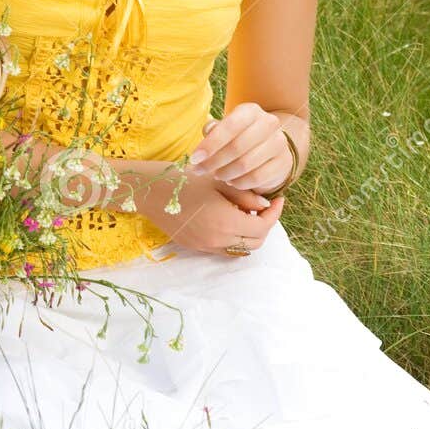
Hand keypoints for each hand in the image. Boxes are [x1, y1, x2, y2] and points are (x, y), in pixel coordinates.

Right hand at [139, 165, 285, 254]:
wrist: (150, 192)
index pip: (262, 226)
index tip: (279, 199)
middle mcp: (217, 239)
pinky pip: (224, 248)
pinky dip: (234, 238)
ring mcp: (205, 246)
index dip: (274, 214)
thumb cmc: (184, 179)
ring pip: (240, 248)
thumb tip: (264, 204)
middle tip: (264, 206)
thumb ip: (245, 194)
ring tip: (246, 212)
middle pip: (255, 242)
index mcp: (226, 221)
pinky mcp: (195, 247)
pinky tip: (229, 219)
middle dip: (264, 225)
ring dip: (249, 234)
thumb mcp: (219, 181)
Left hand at [186, 104, 293, 193]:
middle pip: (237, 147)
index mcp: (251, 111)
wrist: (270, 149)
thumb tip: (207, 134)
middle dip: (214, 162)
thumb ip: (213, 131)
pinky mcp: (283, 163)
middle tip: (200, 170)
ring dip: (225, 173)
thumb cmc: (239, 137)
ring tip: (216, 175)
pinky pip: (256, 178)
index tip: (194, 158)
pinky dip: (239, 182)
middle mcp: (268, 123)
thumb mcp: (225, 130)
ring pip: (246, 164)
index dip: (210, 144)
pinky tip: (231, 181)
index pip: (230, 126)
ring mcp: (279, 143)